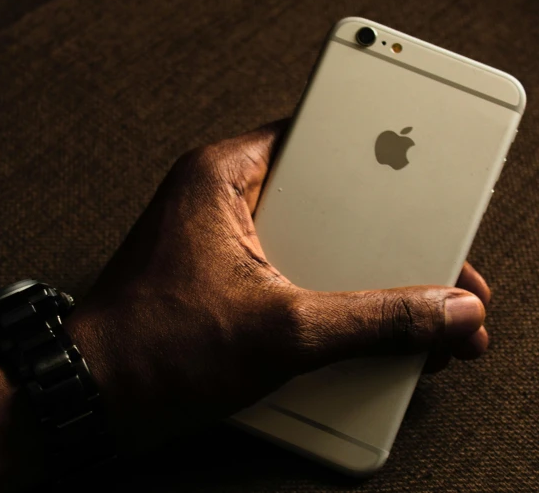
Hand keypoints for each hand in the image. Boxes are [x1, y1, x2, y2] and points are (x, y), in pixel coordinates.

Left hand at [65, 121, 489, 453]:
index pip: (325, 139)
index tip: (433, 182)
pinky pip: (298, 276)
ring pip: (319, 245)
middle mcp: (225, 199)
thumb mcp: (284, 331)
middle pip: (333, 200)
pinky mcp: (227, 281)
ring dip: (364, 279)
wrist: (95, 399)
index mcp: (226, 175)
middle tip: (437, 270)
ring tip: (409, 312)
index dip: (387, 162)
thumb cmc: (155, 348)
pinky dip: (333, 301)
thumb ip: (374, 320)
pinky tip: (362, 333)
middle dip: (392, 243)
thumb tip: (444, 313)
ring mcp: (226, 241)